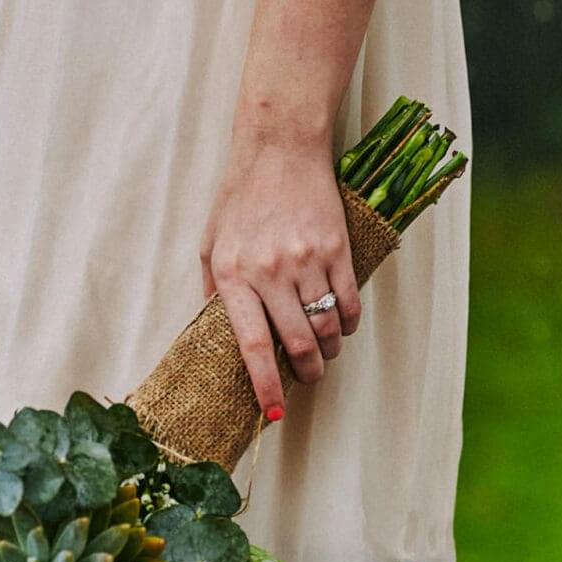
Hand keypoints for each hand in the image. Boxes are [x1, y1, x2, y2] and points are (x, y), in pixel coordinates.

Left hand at [199, 122, 361, 416]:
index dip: (266, 385)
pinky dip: (349, 322)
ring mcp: (307, 259)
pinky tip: (342, 324)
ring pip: (327, 326)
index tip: (275, 413)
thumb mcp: (211, 243)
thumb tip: (216, 332)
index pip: (252, 344)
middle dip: (308, 373)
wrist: (280, 148)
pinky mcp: (337, 247)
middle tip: (309, 379)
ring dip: (330, 349)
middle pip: (298, 344)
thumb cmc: (240, 197)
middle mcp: (270, 272)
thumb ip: (214, 290)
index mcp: (234, 276)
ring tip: (325, 351)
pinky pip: (350, 300)